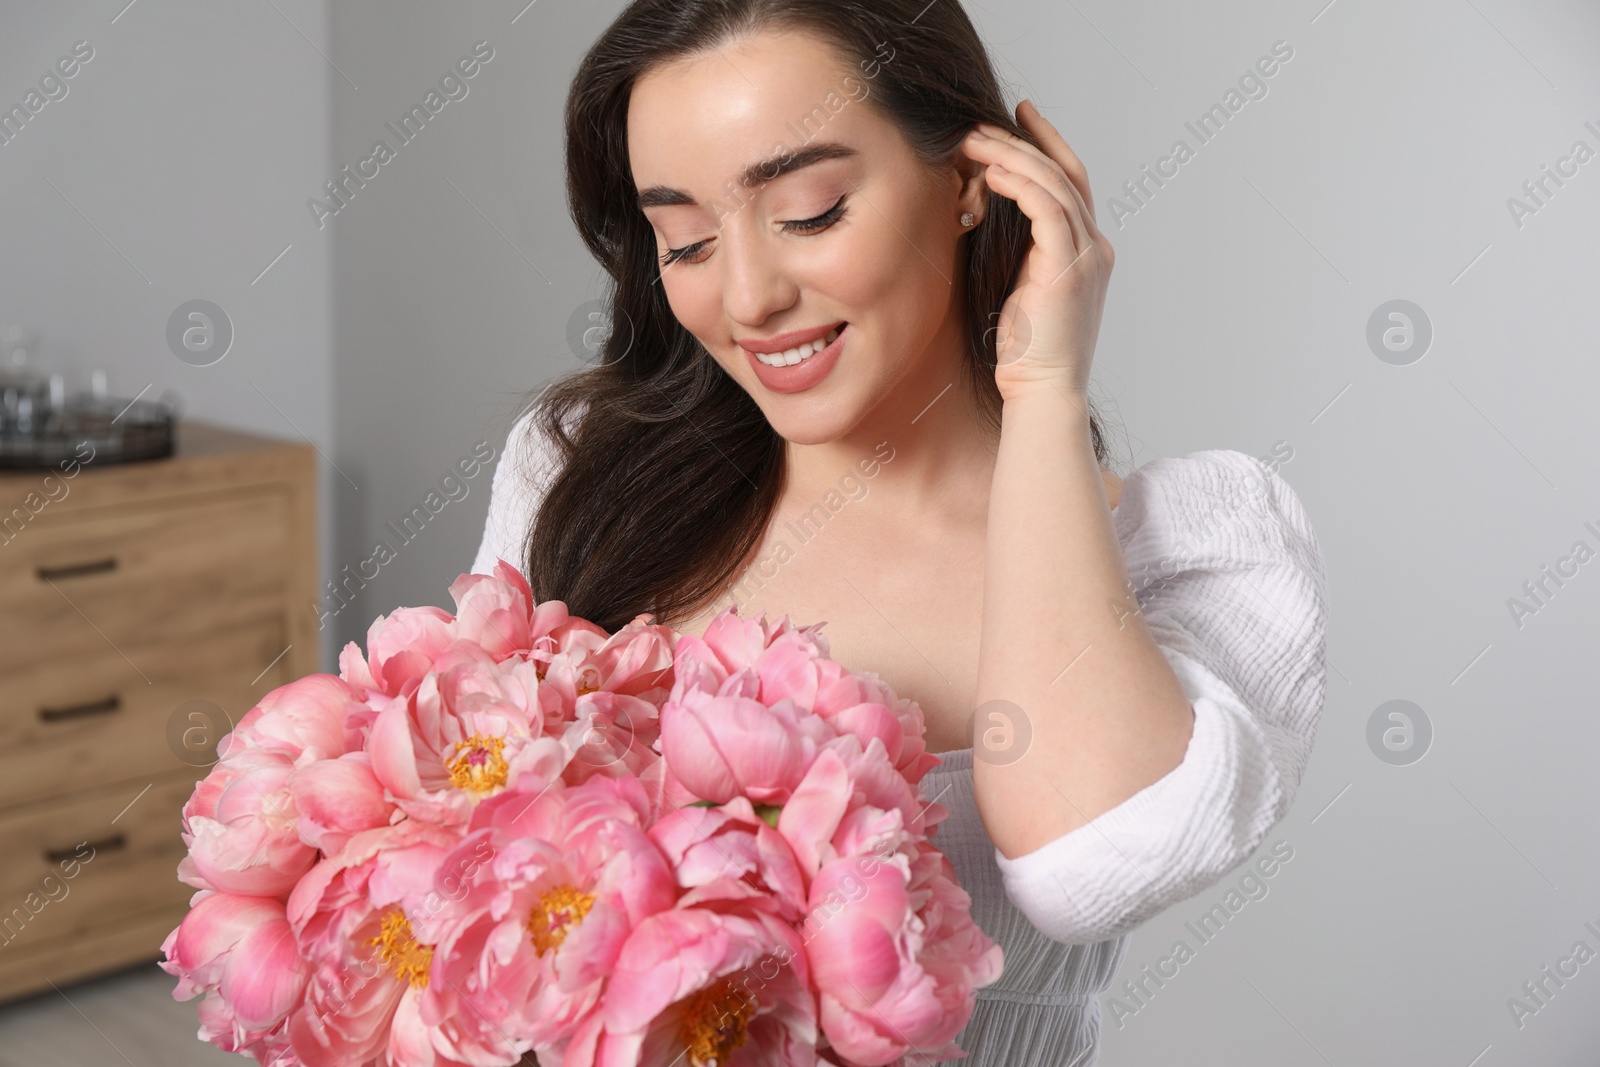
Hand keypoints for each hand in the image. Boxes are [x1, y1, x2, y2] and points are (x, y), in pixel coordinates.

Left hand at [963, 99, 1113, 403]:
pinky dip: (1019, 184)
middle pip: (1066, 173)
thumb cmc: (1024, 354)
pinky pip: (1047, 208)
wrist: (1043, 393)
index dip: (1046, 146)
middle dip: (1025, 141)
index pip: (1071, 184)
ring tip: (974, 141)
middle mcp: (1094, 248)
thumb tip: (981, 218)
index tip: (1018, 119)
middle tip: (983, 122)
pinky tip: (990, 173)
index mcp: (1087, 253)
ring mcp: (1087, 257)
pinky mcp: (1069, 268)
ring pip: (1056, 184)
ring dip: (1012, 156)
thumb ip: (1016, 253)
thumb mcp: (1019, 291)